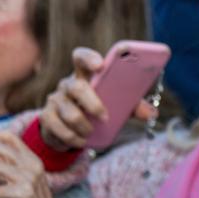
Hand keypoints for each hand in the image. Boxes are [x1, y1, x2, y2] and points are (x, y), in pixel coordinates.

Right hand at [39, 47, 156, 150]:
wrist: (69, 130)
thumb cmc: (95, 111)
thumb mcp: (115, 106)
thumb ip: (132, 106)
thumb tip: (151, 113)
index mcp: (85, 75)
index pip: (81, 57)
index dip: (89, 58)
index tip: (100, 65)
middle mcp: (67, 84)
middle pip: (77, 87)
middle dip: (93, 103)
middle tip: (105, 117)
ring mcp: (55, 99)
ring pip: (69, 111)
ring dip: (84, 125)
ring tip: (91, 132)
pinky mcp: (47, 116)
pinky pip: (57, 127)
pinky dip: (72, 136)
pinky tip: (81, 141)